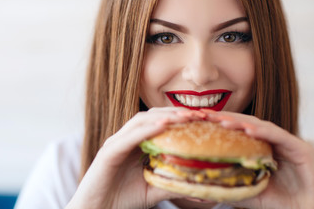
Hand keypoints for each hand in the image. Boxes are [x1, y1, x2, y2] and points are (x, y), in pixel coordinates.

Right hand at [65, 107, 205, 208]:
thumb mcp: (153, 189)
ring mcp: (116, 143)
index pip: (161, 123)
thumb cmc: (122, 200)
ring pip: (141, 121)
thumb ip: (172, 183)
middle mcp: (127, 139)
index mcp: (137, 144)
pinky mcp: (109, 152)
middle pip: (153, 117)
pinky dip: (146, 130)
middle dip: (176, 113)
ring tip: (185, 116)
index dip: (181, 118)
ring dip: (164, 117)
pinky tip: (162, 126)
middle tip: (200, 114)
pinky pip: (129, 138)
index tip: (204, 119)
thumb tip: (199, 187)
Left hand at [202, 110, 313, 208]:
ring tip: (222, 122)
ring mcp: (288, 143)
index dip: (219, 124)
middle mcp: (274, 142)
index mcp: (262, 148)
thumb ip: (231, 183)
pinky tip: (247, 130)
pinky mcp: (301, 149)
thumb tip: (202, 181)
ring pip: (261, 127)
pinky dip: (262, 132)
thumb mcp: (248, 191)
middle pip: (247, 125)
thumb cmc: (279, 204)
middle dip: (226, 119)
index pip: (238, 131)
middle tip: (206, 115)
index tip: (200, 119)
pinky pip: (279, 136)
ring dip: (240, 122)